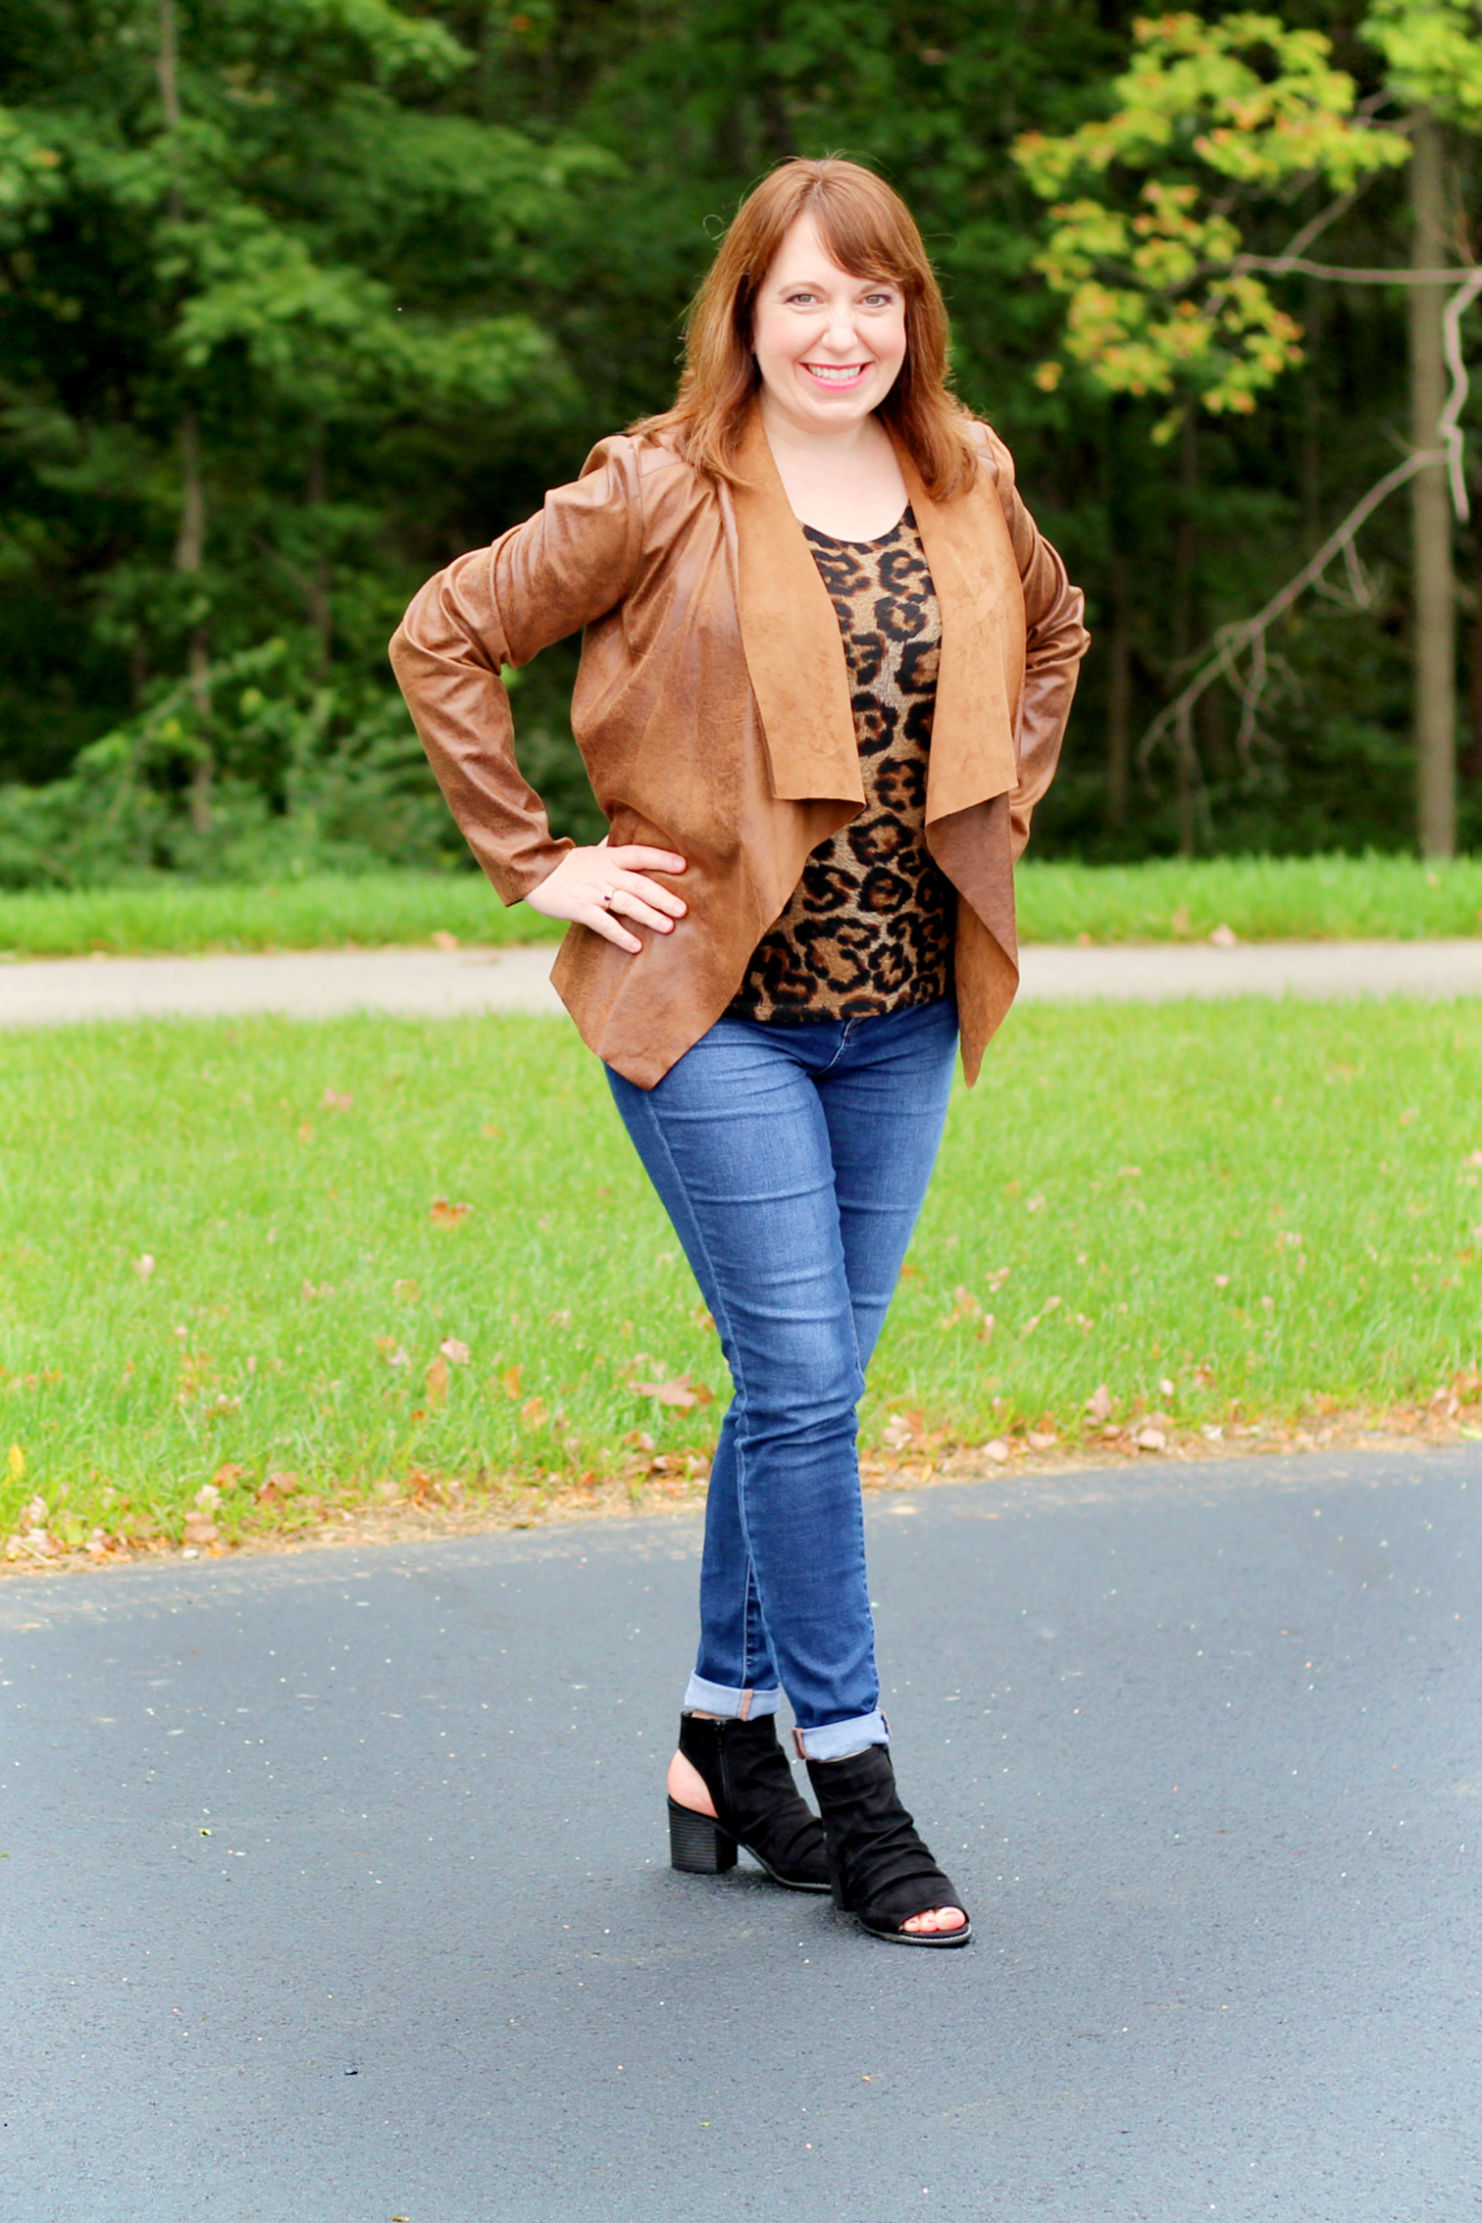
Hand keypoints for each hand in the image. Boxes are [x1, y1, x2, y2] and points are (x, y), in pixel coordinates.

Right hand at [525, 840, 687, 953]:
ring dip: (649, 916)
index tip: (683, 866)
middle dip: (663, 896)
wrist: (531, 872)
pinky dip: (620, 935)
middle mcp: (605, 873)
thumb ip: (610, 848)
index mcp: (609, 857)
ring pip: (627, 903)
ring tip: (669, 927)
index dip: (661, 858)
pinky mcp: (580, 909)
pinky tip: (635, 946)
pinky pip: (604, 924)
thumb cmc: (565, 865)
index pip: (640, 854)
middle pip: (639, 883)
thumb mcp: (590, 852)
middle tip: (684, 909)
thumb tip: (624, 834)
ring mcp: (593, 892)